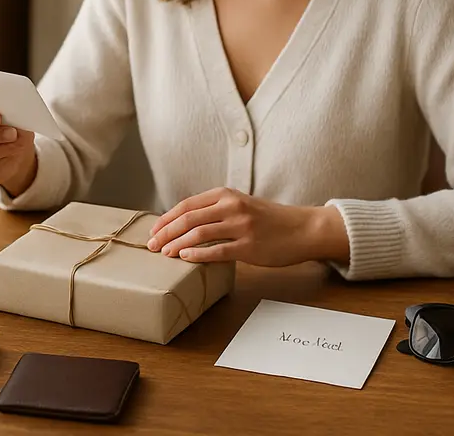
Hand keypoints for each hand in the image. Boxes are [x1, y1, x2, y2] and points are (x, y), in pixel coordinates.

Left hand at [146, 187, 349, 266]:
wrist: (302, 229)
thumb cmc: (270, 219)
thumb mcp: (241, 205)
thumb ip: (216, 210)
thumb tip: (185, 223)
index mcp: (226, 194)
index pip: (187, 205)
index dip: (166, 219)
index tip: (153, 231)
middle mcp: (231, 207)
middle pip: (188, 219)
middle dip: (165, 232)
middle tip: (152, 245)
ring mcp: (240, 226)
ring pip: (198, 234)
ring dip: (176, 244)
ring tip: (164, 253)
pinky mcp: (248, 246)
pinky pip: (216, 251)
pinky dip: (197, 254)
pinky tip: (185, 257)